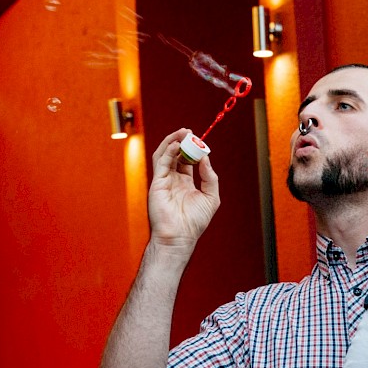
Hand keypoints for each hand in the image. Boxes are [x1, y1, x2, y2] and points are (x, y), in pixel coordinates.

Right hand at [148, 129, 220, 246]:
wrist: (180, 236)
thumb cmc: (195, 221)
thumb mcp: (211, 197)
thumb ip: (210, 177)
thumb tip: (206, 159)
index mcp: (185, 183)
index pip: (187, 161)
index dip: (194, 150)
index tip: (201, 141)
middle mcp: (173, 180)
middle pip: (175, 154)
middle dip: (182, 141)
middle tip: (190, 131)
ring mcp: (163, 180)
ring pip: (165, 154)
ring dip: (172, 141)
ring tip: (183, 132)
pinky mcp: (156, 182)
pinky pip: (160, 162)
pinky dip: (167, 151)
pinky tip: (176, 144)